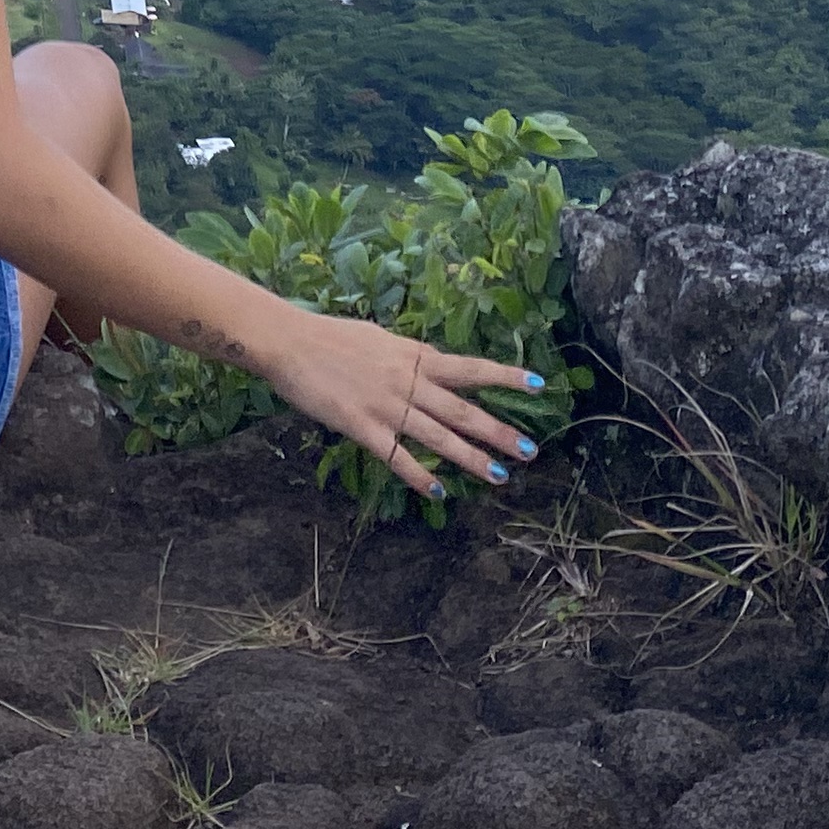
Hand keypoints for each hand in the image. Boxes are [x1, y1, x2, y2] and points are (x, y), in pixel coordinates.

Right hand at [258, 311, 543, 501]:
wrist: (289, 342)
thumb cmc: (331, 336)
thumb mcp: (380, 338)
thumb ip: (408, 356)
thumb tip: (431, 364)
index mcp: (414, 356)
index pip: (469, 368)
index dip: (504, 377)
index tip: (539, 385)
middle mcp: (408, 381)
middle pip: (462, 409)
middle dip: (498, 431)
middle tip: (530, 451)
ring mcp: (387, 405)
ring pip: (438, 436)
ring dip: (469, 458)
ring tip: (497, 476)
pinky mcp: (362, 426)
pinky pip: (396, 456)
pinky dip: (418, 474)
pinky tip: (438, 492)